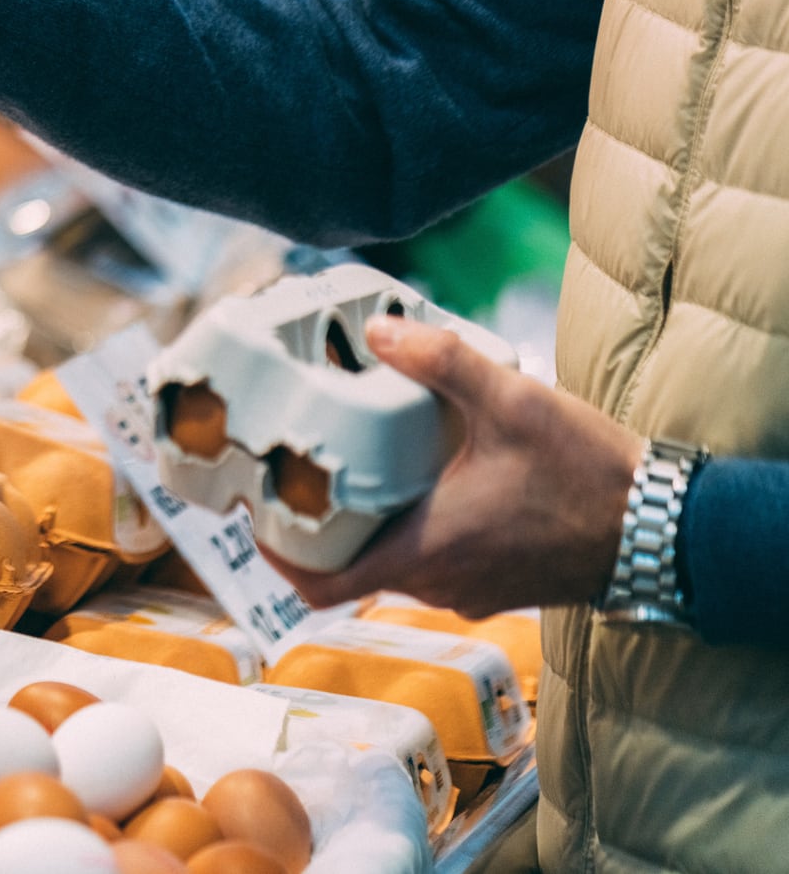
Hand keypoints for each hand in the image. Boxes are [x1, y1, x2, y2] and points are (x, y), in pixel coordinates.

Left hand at [261, 315, 645, 618]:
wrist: (665, 529)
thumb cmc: (589, 476)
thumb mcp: (512, 403)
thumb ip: (441, 363)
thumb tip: (380, 330)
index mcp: (424, 552)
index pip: (320, 584)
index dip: (275, 555)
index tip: (251, 515)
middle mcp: (437, 581)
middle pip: (346, 568)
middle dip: (315, 522)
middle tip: (293, 469)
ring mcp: (467, 587)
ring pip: (390, 562)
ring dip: (365, 522)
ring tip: (347, 462)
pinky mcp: (493, 581)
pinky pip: (430, 560)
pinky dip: (409, 526)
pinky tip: (415, 476)